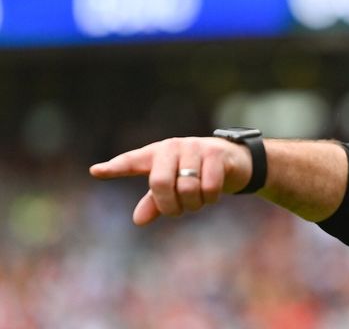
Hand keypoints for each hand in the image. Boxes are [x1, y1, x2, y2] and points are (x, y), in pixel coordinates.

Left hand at [90, 137, 251, 225]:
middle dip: (170, 206)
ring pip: (187, 188)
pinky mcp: (216, 154)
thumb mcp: (174, 187)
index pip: (132, 161)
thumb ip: (155, 202)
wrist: (233, 160)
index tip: (96, 171)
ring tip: (198, 202)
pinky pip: (208, 187)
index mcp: (156, 154)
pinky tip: (212, 195)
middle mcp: (173, 147)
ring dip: (193, 204)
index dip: (114, 167)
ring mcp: (195, 148)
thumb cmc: (196, 174)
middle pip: (160, 183)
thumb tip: (138, 220)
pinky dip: (210, 199)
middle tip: (178, 210)